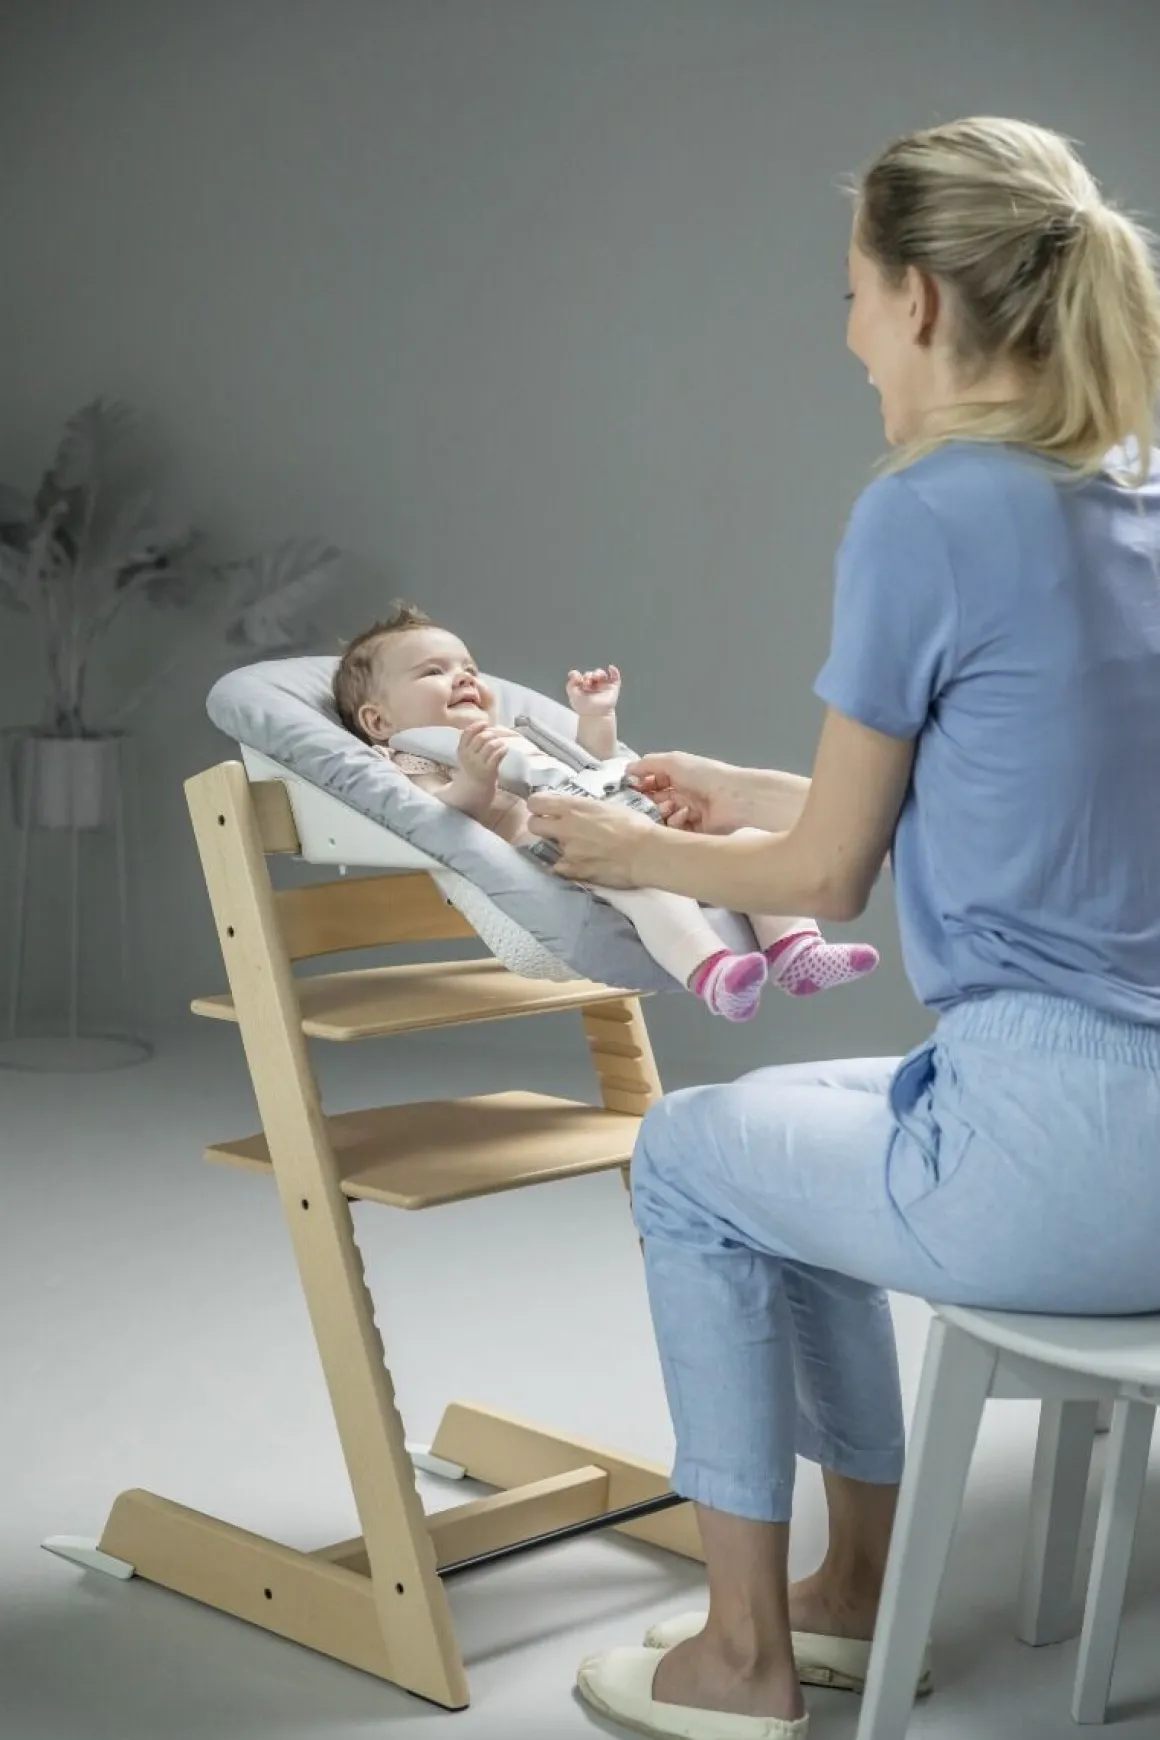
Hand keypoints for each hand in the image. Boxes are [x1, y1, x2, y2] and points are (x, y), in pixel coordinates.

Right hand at [456, 719, 514, 791]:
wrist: (473, 788)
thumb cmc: (473, 767)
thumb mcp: (467, 754)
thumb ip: (472, 741)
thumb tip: (486, 725)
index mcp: (462, 750)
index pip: (467, 733)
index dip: (477, 725)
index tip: (486, 723)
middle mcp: (468, 756)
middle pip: (481, 737)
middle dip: (491, 732)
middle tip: (497, 734)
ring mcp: (478, 763)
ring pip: (490, 745)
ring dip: (498, 740)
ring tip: (502, 742)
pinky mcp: (488, 770)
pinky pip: (497, 755)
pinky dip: (503, 749)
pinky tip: (505, 749)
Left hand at [525, 790, 653, 885]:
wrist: (646, 852)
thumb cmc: (634, 826)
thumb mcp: (607, 807)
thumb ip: (585, 810)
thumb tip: (576, 813)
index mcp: (574, 807)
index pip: (536, 802)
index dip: (538, 806)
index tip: (544, 810)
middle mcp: (565, 827)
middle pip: (533, 825)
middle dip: (540, 826)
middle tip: (554, 830)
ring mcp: (567, 851)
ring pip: (549, 848)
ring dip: (560, 848)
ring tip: (581, 850)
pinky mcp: (573, 871)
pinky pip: (560, 868)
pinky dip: (567, 867)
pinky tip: (582, 865)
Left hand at [567, 665, 621, 715]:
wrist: (595, 714)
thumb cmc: (584, 707)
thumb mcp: (572, 694)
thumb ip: (570, 683)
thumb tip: (574, 673)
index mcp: (582, 688)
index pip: (580, 677)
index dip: (577, 675)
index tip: (577, 678)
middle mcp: (592, 686)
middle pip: (590, 674)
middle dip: (588, 675)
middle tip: (586, 683)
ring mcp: (603, 686)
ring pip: (601, 674)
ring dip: (598, 673)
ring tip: (595, 677)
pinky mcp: (612, 687)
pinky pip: (615, 677)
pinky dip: (614, 671)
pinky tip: (610, 668)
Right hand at [627, 751, 744, 834]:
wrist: (732, 798)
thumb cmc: (703, 775)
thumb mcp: (672, 761)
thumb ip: (648, 764)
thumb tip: (627, 769)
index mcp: (677, 776)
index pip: (651, 783)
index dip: (639, 787)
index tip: (626, 792)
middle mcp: (682, 794)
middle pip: (655, 802)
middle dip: (648, 803)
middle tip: (644, 804)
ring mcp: (689, 813)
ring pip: (664, 818)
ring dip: (663, 813)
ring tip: (668, 809)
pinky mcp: (695, 830)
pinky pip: (676, 831)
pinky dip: (676, 824)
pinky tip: (683, 816)